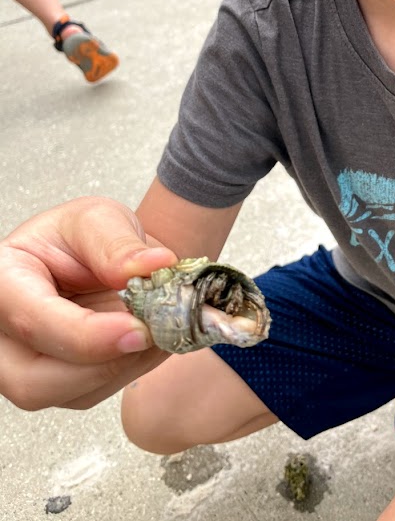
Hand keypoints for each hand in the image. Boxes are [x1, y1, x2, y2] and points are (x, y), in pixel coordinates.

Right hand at [0, 197, 177, 410]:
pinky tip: (149, 337)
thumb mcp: (100, 219)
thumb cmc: (84, 235)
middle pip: (33, 381)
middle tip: (153, 333)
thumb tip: (152, 266)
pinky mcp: (56, 382)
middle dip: (103, 365)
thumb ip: (119, 244)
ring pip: (68, 395)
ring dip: (124, 366)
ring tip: (158, 324)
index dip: (86, 335)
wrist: (98, 253)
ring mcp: (25, 364)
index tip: (137, 330)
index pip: (32, 321)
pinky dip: (130, 368)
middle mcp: (4, 332)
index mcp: (4, 280)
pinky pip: (93, 393)